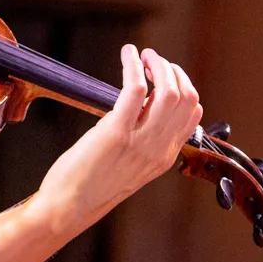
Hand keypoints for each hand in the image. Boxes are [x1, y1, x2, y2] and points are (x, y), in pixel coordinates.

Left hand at [36, 45, 202, 230]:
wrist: (69, 207)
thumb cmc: (91, 184)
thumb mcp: (129, 164)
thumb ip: (141, 139)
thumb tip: (138, 106)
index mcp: (164, 156)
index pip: (193, 114)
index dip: (183, 86)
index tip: (165, 73)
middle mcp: (158, 149)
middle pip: (185, 98)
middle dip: (172, 70)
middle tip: (153, 59)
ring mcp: (140, 142)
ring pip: (168, 92)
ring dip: (157, 65)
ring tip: (143, 55)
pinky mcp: (115, 132)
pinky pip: (135, 90)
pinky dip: (133, 65)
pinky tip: (128, 54)